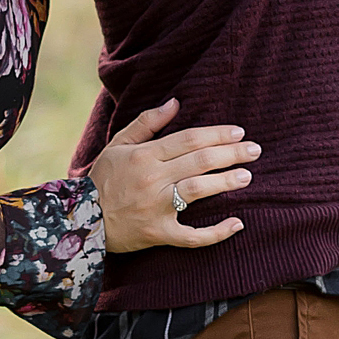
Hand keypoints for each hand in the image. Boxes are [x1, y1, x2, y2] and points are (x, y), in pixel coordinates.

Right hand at [88, 100, 259, 252]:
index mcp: (144, 156)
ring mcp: (157, 208)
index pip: (189, 139)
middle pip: (199, 161)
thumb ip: (147, 123)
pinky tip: (237, 224)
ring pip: (197, 191)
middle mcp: (152, 180)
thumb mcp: (119, 145)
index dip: (217, 134)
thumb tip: (175, 102)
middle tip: (254, 150)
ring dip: (226, 182)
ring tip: (247, 175)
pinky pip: (192, 236)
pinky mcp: (160, 233)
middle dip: (231, 154)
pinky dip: (217, 233)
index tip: (239, 132)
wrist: (84, 220)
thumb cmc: (104, 179)